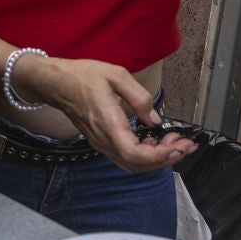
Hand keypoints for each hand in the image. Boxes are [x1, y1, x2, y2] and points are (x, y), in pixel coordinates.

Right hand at [28, 58, 195, 173]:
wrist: (55, 83)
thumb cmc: (82, 76)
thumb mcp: (116, 74)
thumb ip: (139, 97)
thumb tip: (155, 120)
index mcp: (107, 120)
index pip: (134, 153)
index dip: (159, 155)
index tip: (178, 145)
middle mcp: (103, 138)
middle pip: (137, 164)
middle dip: (166, 158)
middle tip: (185, 143)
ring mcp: (100, 143)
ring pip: (132, 165)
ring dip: (157, 159)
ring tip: (173, 142)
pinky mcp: (100, 143)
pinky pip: (125, 158)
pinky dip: (144, 156)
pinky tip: (153, 142)